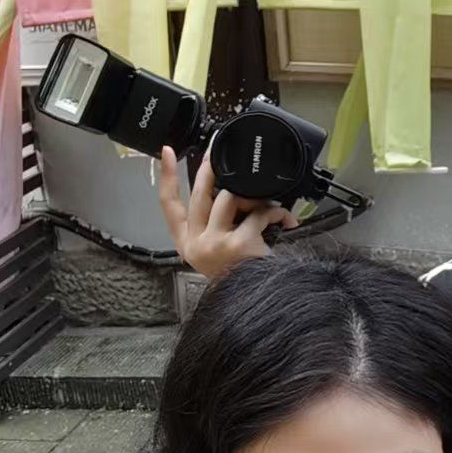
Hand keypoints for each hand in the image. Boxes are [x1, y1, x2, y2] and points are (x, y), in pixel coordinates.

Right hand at [158, 144, 295, 278]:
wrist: (253, 301)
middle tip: (218, 153)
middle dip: (210, 169)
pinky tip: (285, 221)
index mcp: (186, 243)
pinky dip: (275, 214)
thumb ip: (215, 222)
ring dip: (252, 198)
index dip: (167, 176)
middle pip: (200, 194)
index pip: (168, 204)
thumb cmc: (239, 275)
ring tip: (267, 206)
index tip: (167, 151)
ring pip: (229, 198)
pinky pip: (258, 214)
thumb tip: (228, 190)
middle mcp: (195, 243)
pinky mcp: (236, 244)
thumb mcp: (217, 250)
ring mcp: (214, 243)